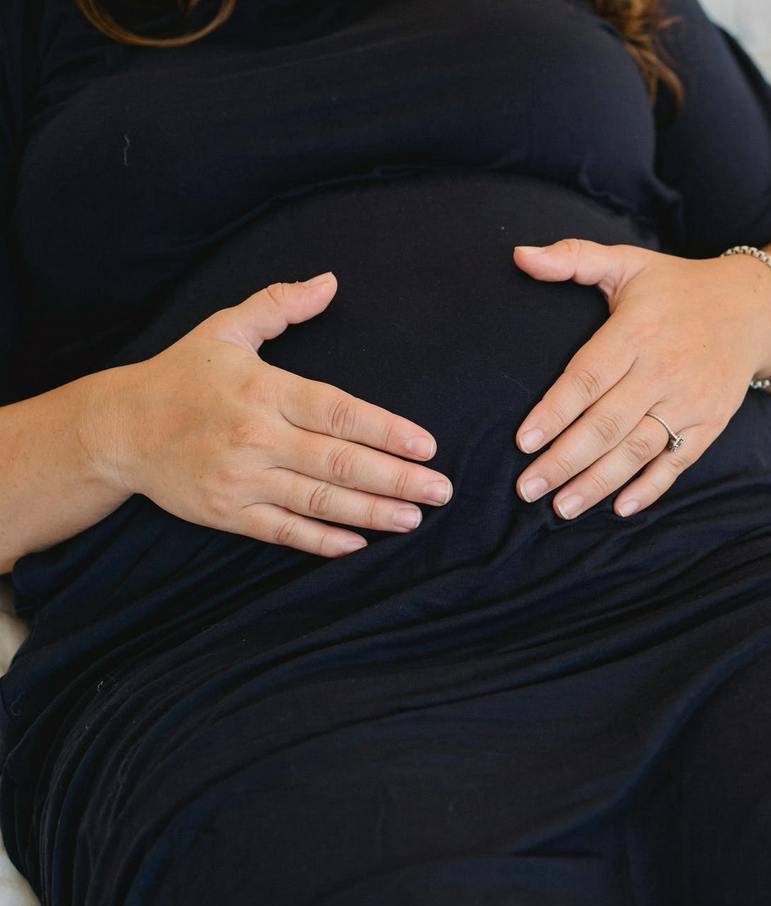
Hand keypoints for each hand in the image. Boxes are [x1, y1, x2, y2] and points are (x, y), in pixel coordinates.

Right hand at [88, 273, 453, 556]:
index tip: (427, 445)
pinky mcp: (225, 513)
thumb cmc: (180, 376)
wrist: (115, 429)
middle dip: (396, 478)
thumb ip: (279, 305)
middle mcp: (255, 437)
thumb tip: (329, 281)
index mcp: (264, 391)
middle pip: (339, 462)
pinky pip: (283, 531)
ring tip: (414, 518)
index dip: (386, 430)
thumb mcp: (226, 330)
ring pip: (319, 501)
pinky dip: (322, 541)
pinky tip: (359, 544)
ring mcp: (240, 479)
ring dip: (372, 512)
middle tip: (441, 489)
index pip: (338, 413)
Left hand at [511, 238, 770, 519]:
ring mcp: (690, 400)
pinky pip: (677, 461)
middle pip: (606, 424)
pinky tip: (620, 507)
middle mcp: (663, 369)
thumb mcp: (628, 262)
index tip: (523, 441)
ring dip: (598, 483)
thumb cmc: (676, 287)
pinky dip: (650, 487)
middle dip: (564, 461)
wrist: (752, 308)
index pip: (587, 377)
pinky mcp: (710, 422)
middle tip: (527, 489)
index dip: (554, 412)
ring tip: (562, 508)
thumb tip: (521, 255)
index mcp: (635, 331)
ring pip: (637, 449)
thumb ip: (573, 257)